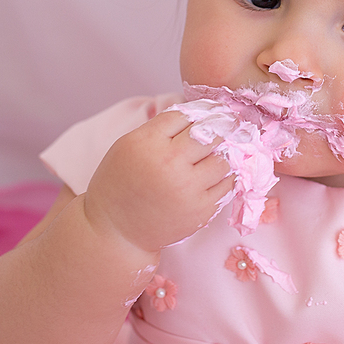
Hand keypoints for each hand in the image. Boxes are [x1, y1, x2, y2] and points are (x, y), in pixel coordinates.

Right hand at [82, 110, 233, 253]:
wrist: (116, 230)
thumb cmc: (120, 184)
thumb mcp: (129, 145)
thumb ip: (160, 128)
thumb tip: (197, 114)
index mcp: (148, 142)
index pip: (186, 115)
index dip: (197, 113)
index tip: (207, 114)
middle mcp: (170, 163)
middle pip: (210, 133)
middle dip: (219, 129)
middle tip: (226, 126)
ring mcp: (188, 189)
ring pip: (224, 159)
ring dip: (223, 154)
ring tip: (217, 154)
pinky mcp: (201, 210)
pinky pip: (227, 185)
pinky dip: (224, 177)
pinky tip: (215, 174)